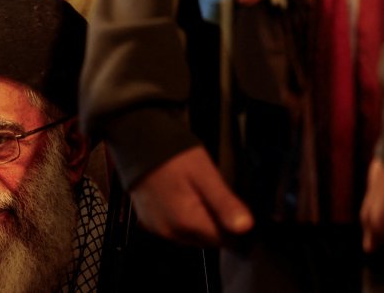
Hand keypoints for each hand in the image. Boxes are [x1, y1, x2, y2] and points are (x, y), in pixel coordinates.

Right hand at [130, 146, 253, 245]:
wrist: (137, 143)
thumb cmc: (173, 155)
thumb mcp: (205, 174)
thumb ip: (224, 203)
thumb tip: (246, 227)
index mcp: (186, 222)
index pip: (224, 240)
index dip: (233, 223)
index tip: (233, 204)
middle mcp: (170, 232)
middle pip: (208, 240)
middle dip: (217, 222)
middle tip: (214, 194)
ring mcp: (158, 229)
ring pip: (192, 236)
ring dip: (200, 221)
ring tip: (198, 193)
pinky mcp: (149, 223)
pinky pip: (176, 230)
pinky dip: (184, 219)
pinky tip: (183, 198)